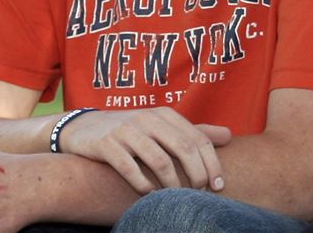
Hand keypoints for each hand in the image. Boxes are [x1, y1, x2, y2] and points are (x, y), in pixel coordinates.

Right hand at [60, 107, 231, 193]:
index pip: (198, 139)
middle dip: (196, 175)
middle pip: (183, 148)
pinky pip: (129, 168)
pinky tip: (149, 195)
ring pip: (159, 160)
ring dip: (172, 185)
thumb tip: (229, 136)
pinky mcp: (106, 144)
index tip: (218, 187)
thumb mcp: (162, 125)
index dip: (212, 164)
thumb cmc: (131, 131)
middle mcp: (148, 118)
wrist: (82, 128)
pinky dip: (143, 185)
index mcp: (165, 114)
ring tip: (176, 199)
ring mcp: (126, 130)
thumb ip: (194, 131)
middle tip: (200, 194)